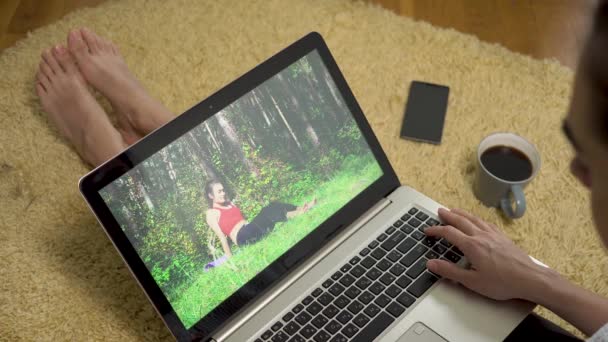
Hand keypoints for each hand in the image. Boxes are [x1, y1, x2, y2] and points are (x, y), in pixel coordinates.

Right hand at [425, 208, 543, 300]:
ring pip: (474, 219)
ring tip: (454, 210)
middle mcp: (481, 236)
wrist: (530, 279)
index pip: (449, 233)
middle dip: (448, 215)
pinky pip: (486, 223)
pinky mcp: (503, 237)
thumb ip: (450, 272)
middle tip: (439, 211)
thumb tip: (431, 264)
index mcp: (471, 246)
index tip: (427, 230)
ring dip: (462, 213)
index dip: (436, 230)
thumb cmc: (502, 282)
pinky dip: (477, 218)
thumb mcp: (472, 281)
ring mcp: (493, 235)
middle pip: (461, 220)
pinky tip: (478, 220)